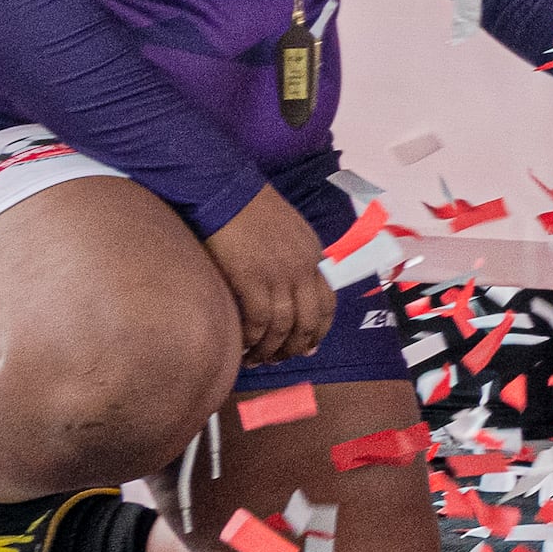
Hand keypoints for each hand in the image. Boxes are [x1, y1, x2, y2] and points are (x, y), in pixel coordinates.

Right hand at [203, 185, 336, 369]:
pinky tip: (242, 345)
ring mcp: (278, 274)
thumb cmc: (249, 209)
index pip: (326, 301)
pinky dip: (252, 338)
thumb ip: (294, 257)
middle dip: (296, 346)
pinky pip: (258, 320)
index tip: (309, 347)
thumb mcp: (287, 231)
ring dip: (270, 349)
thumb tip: (290, 284)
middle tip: (280, 360)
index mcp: (313, 254)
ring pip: (284, 326)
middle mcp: (302, 267)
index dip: (319, 329)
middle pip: (308, 320)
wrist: (226, 190)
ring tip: (256, 359)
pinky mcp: (250, 278)